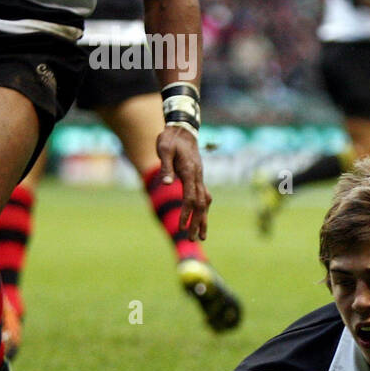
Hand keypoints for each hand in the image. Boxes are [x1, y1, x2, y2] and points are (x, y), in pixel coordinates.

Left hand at [156, 125, 211, 239]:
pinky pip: (203, 197)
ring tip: (201, 237)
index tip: (180, 227)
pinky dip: (203, 210)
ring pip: (205, 203)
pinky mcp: (197, 178)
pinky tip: (200, 219)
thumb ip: (166, 167)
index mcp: (190, 172)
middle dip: (197, 223)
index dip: (186, 213)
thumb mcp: (164, 149)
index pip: (190, 198)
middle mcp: (198, 177)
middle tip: (192, 240)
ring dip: (203, 220)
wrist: (182, 130)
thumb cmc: (170, 139)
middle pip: (201, 204)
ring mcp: (199, 178)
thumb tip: (165, 183)